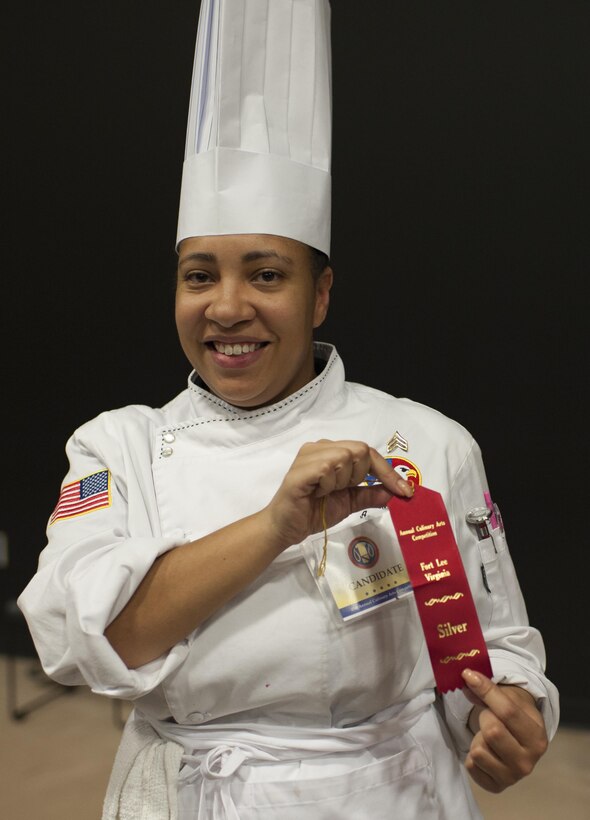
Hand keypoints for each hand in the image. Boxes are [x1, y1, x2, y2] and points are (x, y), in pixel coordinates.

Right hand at [265, 439, 413, 546]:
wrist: (287, 528)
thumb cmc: (314, 511)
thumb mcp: (349, 502)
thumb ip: (370, 493)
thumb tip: (396, 491)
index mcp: (332, 451)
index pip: (367, 451)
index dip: (388, 471)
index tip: (405, 491)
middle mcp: (320, 447)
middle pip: (360, 450)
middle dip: (360, 475)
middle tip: (341, 490)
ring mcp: (308, 455)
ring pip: (345, 457)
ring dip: (342, 481)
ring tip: (325, 492)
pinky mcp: (300, 469)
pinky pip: (327, 468)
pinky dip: (329, 484)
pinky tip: (318, 493)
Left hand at [462, 668, 548, 792]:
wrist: (517, 741)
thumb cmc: (512, 716)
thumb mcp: (508, 699)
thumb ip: (487, 689)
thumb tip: (468, 677)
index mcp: (537, 736)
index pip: (507, 711)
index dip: (485, 690)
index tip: (468, 675)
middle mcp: (529, 761)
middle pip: (492, 731)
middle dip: (484, 718)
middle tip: (489, 717)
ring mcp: (513, 777)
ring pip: (479, 751)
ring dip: (477, 739)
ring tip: (488, 737)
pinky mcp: (497, 786)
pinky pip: (471, 766)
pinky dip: (472, 756)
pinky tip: (485, 751)